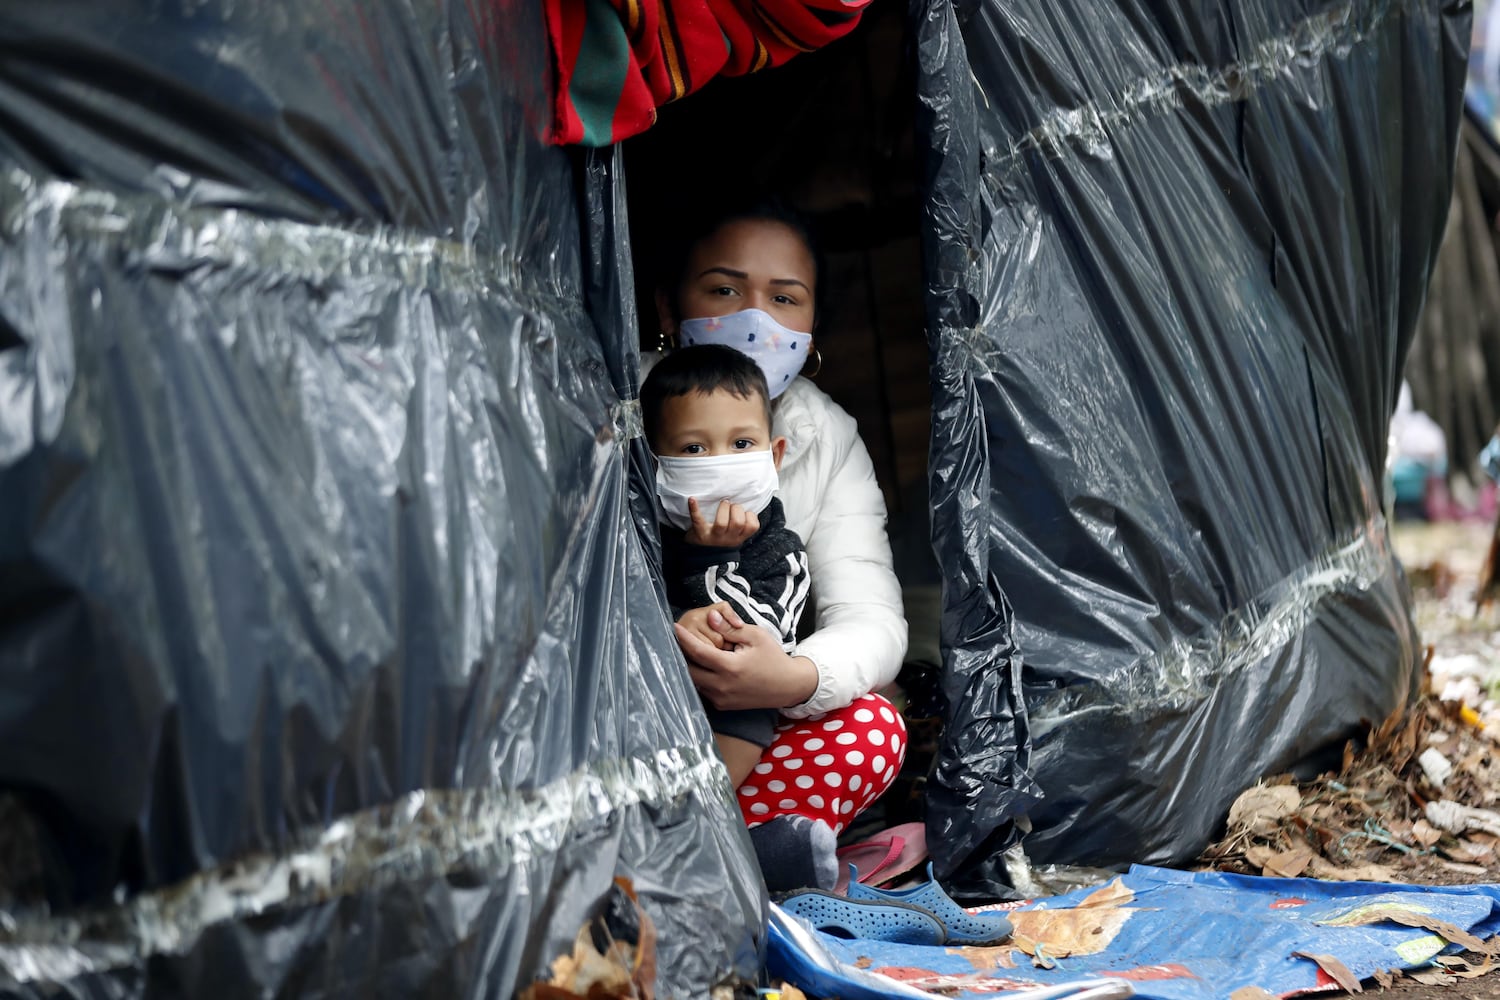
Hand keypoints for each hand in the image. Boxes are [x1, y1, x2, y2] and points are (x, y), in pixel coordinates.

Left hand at [674, 605, 818, 710]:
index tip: (673, 627)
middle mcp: (722, 686)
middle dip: (682, 654)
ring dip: (690, 667)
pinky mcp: (722, 706)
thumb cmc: (773, 658)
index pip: (698, 652)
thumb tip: (710, 617)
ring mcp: (721, 699)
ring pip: (694, 682)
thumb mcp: (756, 636)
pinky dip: (700, 677)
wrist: (788, 686)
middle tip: (679, 640)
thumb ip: (730, 628)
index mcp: (730, 668)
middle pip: (689, 670)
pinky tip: (705, 666)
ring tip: (690, 651)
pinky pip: (703, 690)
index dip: (683, 639)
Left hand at [685, 497, 758, 547]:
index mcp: (739, 537)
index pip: (752, 527)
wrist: (703, 557)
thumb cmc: (721, 540)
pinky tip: (692, 499)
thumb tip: (747, 504)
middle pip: (738, 522)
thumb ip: (742, 525)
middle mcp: (728, 538)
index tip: (744, 512)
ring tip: (723, 503)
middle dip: (736, 508)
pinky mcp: (700, 533)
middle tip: (731, 505)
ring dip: (724, 508)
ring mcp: (714, 537)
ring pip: (722, 523)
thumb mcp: (736, 536)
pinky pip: (698, 520)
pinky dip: (694, 509)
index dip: (750, 516)